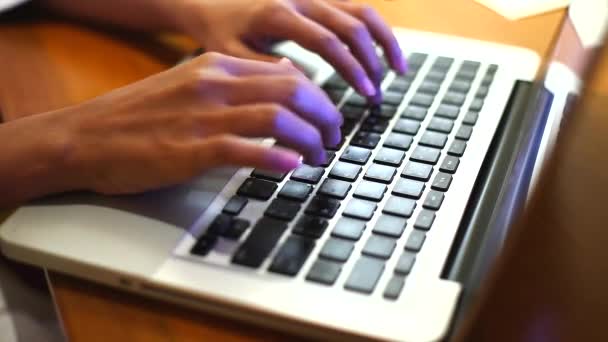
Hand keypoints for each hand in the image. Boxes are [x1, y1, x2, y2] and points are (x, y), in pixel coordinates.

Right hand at [62, 52, 341, 193]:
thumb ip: (235, 82)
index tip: (327, 117)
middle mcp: (214, 85)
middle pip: (292, 90)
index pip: (287, 72)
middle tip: (333, 137)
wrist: (84, 137)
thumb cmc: (137, 116)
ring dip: (308, 138)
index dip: (318, 97)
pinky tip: (292, 167)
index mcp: (215, 65)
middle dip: (324, 115)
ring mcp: (203, 117)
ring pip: (277, 117)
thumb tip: (284, 79)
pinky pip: (246, 149)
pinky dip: (277, 158)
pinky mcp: (190, 150)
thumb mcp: (189, 83)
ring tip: (319, 156)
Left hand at [171, 0, 406, 97]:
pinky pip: (356, 9)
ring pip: (361, 11)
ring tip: (398, 71)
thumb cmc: (220, 32)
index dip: (351, 68)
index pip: (327, 41)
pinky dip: (375, 30)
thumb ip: (268, 71)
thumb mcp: (233, 57)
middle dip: (371, 62)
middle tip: (377, 95)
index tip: (366, 94)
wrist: (210, 2)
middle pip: (352, 25)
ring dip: (384, 41)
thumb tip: (307, 87)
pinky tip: (386, 52)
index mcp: (278, 14)